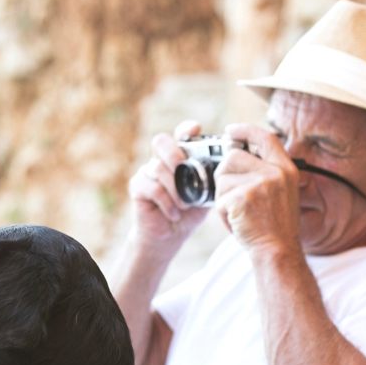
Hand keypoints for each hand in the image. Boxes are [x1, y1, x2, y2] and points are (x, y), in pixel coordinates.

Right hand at [122, 121, 211, 255]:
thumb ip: (212, 181)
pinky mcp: (137, 188)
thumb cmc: (188, 213)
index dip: (185, 129)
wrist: (170, 236)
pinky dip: (167, 202)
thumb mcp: (205, 195)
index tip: (196, 128)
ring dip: (175, 189)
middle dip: (174, 153)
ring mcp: (147, 173)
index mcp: (178, 159)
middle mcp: (161, 161)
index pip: (179, 136)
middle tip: (184, 169)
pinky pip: (152, 188)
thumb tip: (227, 170)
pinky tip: (174, 213)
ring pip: (158, 168)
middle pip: (160, 142)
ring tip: (185, 205)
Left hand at [213, 123, 303, 253]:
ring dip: (224, 198)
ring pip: (222, 179)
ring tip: (240, 214)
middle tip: (233, 195)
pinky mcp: (243, 198)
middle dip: (224, 175)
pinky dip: (223, 214)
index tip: (231, 130)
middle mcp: (275, 174)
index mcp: (286, 170)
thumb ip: (267, 173)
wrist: (278, 251)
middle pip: (233, 156)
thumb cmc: (276, 227)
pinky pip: (219, 200)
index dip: (246, 130)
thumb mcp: (283, 193)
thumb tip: (237, 155)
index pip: (266, 138)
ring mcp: (259, 185)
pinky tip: (238, 223)